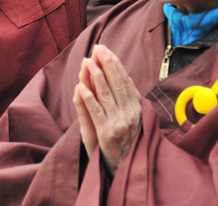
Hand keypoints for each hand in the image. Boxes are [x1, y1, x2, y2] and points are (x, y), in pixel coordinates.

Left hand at [72, 44, 141, 174]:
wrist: (124, 169)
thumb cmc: (124, 141)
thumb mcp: (125, 117)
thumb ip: (119, 97)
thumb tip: (112, 74)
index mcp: (136, 108)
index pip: (125, 80)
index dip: (115, 64)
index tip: (105, 49)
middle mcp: (130, 114)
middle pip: (117, 84)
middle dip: (107, 64)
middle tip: (97, 48)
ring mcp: (118, 124)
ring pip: (106, 95)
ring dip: (96, 77)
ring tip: (87, 61)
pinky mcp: (106, 134)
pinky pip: (96, 113)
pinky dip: (88, 99)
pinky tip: (80, 87)